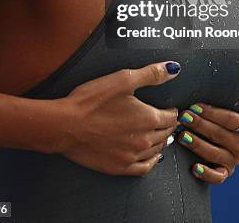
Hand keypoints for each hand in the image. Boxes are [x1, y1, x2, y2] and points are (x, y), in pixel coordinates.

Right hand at [53, 61, 180, 175]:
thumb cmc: (91, 102)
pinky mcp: (119, 167)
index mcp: (148, 118)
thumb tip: (172, 69)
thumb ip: (151, 74)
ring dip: (161, 141)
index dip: (172, 110)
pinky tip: (152, 156)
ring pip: (157, 150)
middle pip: (165, 133)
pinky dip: (152, 161)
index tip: (170, 107)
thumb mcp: (123, 79)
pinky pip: (144, 168)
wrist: (66, 125)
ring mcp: (132, 156)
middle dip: (168, 125)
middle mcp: (144, 140)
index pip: (171, 117)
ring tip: (161, 135)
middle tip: (167, 119)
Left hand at [176, 65, 238, 182]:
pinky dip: (206, 173)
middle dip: (200, 125)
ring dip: (198, 145)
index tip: (196, 105)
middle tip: (183, 116)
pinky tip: (194, 166)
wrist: (230, 129)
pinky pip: (218, 176)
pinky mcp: (226, 171)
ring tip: (182, 135)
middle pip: (220, 135)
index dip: (213, 113)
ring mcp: (235, 158)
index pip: (232, 120)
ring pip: (215, 154)